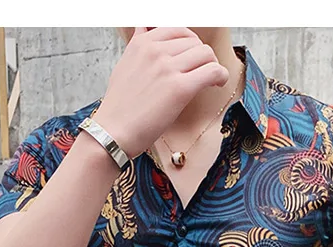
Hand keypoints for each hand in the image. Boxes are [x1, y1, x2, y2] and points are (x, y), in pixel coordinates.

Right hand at [93, 27, 230, 158]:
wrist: (112, 132)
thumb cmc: (119, 107)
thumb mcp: (124, 65)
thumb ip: (137, 45)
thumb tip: (142, 27)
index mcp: (143, 43)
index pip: (178, 30)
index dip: (191, 44)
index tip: (193, 59)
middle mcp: (155, 51)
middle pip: (195, 42)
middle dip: (202, 57)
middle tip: (202, 73)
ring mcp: (168, 68)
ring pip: (206, 54)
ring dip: (212, 66)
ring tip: (211, 80)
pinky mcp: (179, 89)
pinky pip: (212, 71)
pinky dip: (221, 76)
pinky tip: (218, 83)